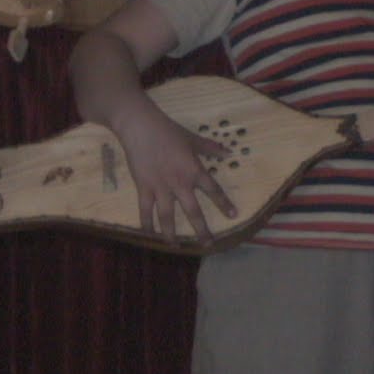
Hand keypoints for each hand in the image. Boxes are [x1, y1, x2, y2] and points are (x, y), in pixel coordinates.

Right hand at [112, 98, 236, 242]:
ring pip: (168, 216)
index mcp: (193, 170)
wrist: (140, 127)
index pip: (213, 190)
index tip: (233, 215)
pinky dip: (147, 223)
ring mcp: (160, 187)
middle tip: (208, 244)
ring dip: (171, 233)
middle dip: (201, 230)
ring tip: (175, 246)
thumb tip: (229, 153)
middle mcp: (179, 183)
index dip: (224, 203)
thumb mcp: (192, 138)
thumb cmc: (168, 130)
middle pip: (193, 211)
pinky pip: (145, 210)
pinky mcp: (143, 188)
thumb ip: (210, 148)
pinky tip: (149, 235)